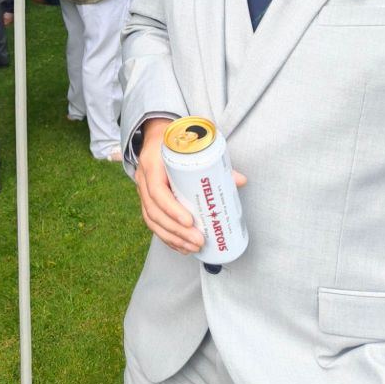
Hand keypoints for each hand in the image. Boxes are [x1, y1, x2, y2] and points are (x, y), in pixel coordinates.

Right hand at [135, 118, 246, 253]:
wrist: (156, 136)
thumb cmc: (175, 141)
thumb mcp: (189, 146)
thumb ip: (214, 162)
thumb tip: (241, 181)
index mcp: (153, 164)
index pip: (157, 190)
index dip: (172, 208)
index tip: (190, 221)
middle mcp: (144, 179)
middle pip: (155, 212)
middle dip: (177, 230)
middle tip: (198, 240)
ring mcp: (143, 191)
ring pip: (152, 221)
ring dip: (173, 238)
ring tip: (193, 248)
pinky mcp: (146, 201)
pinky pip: (153, 223)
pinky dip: (167, 238)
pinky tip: (182, 247)